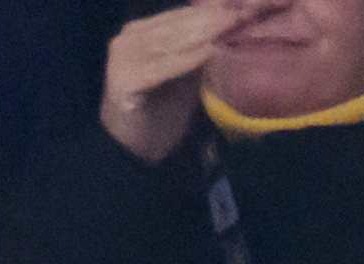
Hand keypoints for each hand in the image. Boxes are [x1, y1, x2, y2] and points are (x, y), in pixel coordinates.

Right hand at [103, 4, 230, 164]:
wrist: (134, 149)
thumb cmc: (160, 111)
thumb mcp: (185, 75)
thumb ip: (199, 52)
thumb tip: (228, 29)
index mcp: (140, 33)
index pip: (177, 16)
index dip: (208, 12)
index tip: (239, 9)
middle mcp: (128, 39)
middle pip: (174, 26)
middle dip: (208, 21)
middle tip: (239, 15)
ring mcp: (124, 58)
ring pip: (168, 43)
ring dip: (201, 35)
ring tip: (228, 27)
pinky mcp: (125, 80)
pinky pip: (162, 68)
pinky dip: (186, 60)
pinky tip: (209, 52)